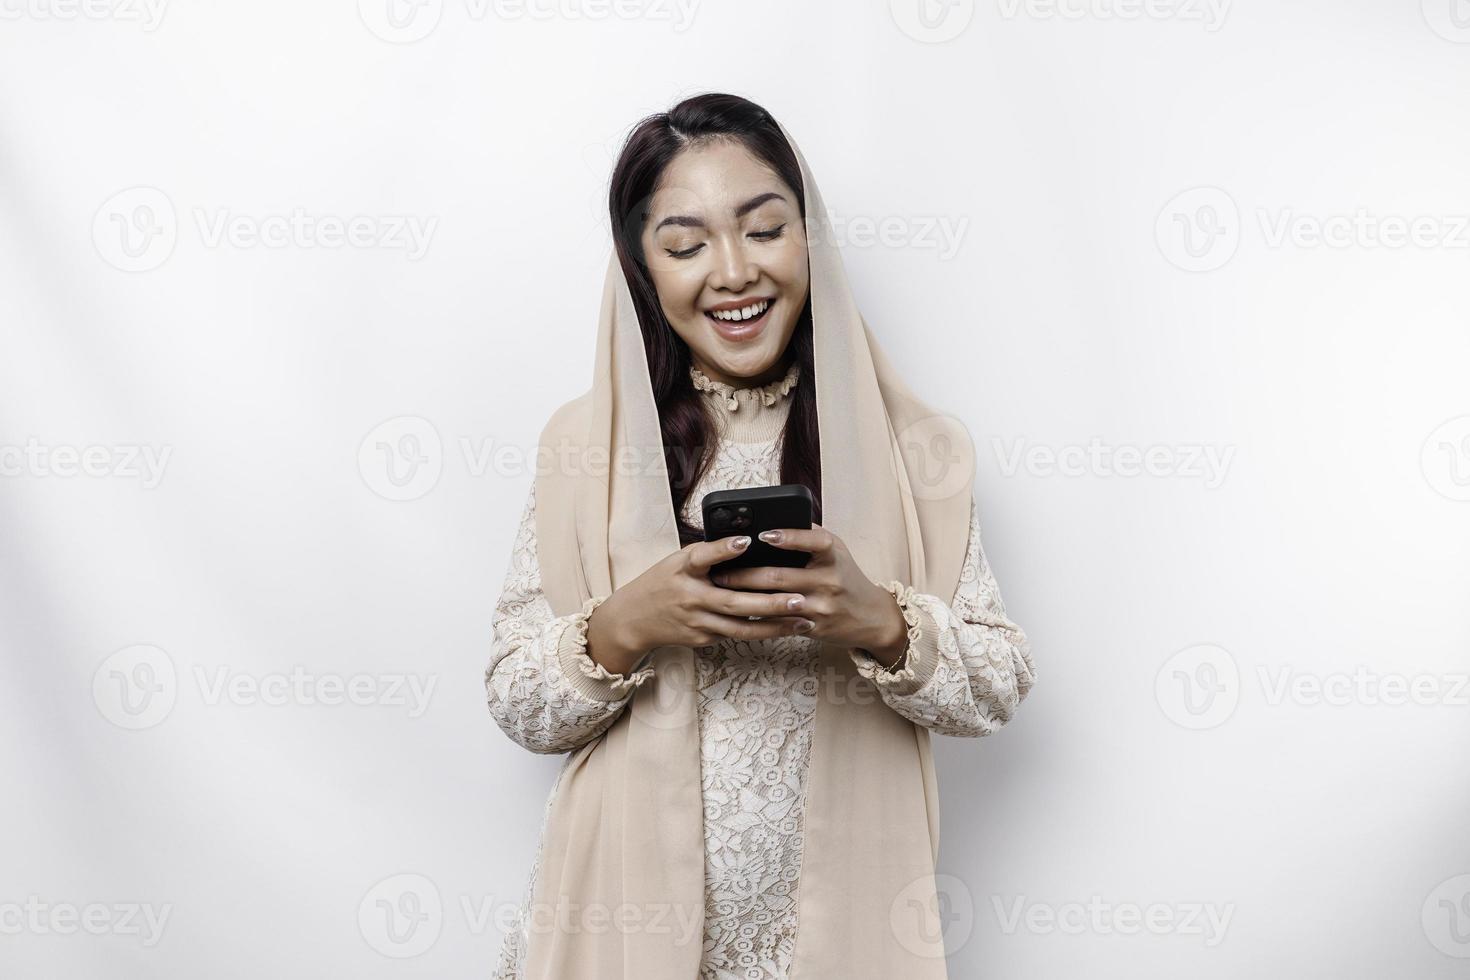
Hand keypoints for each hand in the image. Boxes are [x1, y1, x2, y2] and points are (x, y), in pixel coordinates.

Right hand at [585, 533, 815, 673]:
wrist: (633, 620)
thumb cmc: (662, 582)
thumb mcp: (678, 560)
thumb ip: (708, 554)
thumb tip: (746, 541)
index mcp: (683, 570)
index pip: (702, 556)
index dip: (724, 548)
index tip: (747, 541)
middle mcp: (691, 598)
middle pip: (735, 602)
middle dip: (771, 603)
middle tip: (800, 599)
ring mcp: (697, 623)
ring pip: (742, 628)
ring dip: (775, 626)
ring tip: (804, 621)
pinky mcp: (702, 640)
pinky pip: (736, 635)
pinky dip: (761, 631)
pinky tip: (786, 628)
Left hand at [708, 525, 909, 664]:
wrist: (871, 616)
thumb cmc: (845, 575)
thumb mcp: (835, 550)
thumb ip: (808, 534)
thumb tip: (772, 518)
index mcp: (832, 555)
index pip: (813, 541)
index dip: (789, 537)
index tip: (763, 534)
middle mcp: (829, 580)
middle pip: (781, 576)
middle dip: (746, 574)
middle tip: (720, 570)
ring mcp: (821, 606)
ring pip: (776, 601)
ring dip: (746, 596)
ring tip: (723, 589)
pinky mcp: (814, 627)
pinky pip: (780, 622)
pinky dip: (758, 616)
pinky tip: (739, 611)